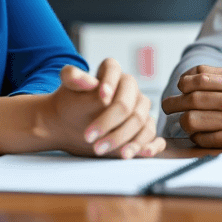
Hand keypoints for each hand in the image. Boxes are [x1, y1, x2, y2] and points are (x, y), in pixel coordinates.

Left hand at [39, 60, 166, 158]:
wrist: (70, 125)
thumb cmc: (71, 103)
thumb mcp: (68, 87)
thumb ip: (73, 77)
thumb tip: (87, 80)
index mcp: (111, 72)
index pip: (114, 69)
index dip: (110, 82)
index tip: (101, 98)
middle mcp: (130, 89)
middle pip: (128, 104)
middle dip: (109, 122)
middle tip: (88, 137)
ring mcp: (140, 109)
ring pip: (142, 122)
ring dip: (124, 139)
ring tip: (103, 151)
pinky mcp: (143, 129)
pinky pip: (153, 136)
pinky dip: (151, 145)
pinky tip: (143, 152)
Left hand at [160, 65, 221, 147]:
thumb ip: (217, 75)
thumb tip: (191, 77)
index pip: (191, 80)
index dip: (181, 86)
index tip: (180, 91)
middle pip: (187, 101)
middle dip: (172, 105)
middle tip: (169, 108)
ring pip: (191, 121)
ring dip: (185, 122)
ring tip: (188, 122)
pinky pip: (205, 140)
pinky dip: (198, 138)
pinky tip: (202, 135)